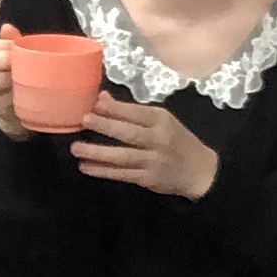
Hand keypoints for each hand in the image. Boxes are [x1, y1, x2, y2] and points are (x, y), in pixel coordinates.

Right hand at [0, 37, 26, 139]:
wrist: (11, 102)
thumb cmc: (7, 69)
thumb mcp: (6, 52)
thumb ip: (7, 40)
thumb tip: (6, 28)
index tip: (16, 45)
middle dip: (1, 60)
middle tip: (20, 58)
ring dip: (11, 76)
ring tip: (26, 71)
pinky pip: (5, 100)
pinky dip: (17, 92)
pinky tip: (26, 88)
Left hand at [70, 96, 218, 199]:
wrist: (200, 171)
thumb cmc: (177, 141)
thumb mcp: (161, 120)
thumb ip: (131, 111)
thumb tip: (102, 98)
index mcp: (162, 120)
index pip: (136, 112)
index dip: (115, 109)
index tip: (94, 103)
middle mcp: (158, 139)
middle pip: (129, 133)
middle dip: (106, 126)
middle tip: (84, 120)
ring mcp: (153, 160)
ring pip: (123, 156)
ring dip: (98, 153)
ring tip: (76, 149)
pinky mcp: (149, 179)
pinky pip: (122, 174)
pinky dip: (103, 171)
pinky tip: (86, 167)